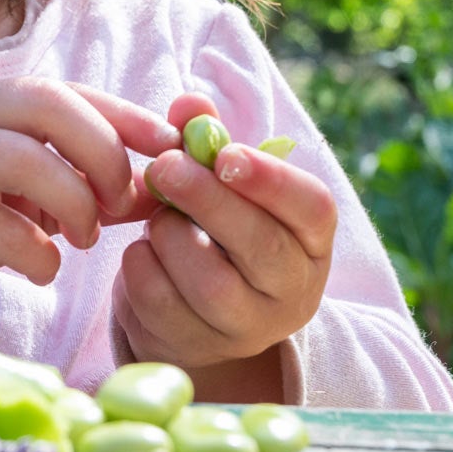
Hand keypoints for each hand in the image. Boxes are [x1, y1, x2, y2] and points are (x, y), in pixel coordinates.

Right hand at [0, 79, 180, 349]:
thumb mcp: (23, 196)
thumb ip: (81, 181)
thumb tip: (165, 185)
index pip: (66, 91)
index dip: (125, 115)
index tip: (170, 148)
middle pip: (48, 106)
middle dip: (103, 154)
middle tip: (120, 202)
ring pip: (26, 161)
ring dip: (75, 204)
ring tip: (82, 239)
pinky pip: (3, 229)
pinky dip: (39, 255)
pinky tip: (39, 268)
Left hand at [112, 93, 335, 373]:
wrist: (197, 312)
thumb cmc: (216, 230)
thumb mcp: (223, 186)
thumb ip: (208, 142)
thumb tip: (189, 104)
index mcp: (310, 238)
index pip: (311, 207)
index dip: (271, 180)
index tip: (226, 155)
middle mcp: (292, 289)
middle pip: (259, 246)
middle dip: (207, 200)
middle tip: (164, 166)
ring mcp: (249, 328)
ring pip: (208, 281)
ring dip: (169, 236)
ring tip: (157, 219)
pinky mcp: (200, 347)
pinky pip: (160, 302)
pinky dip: (140, 267)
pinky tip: (144, 252)